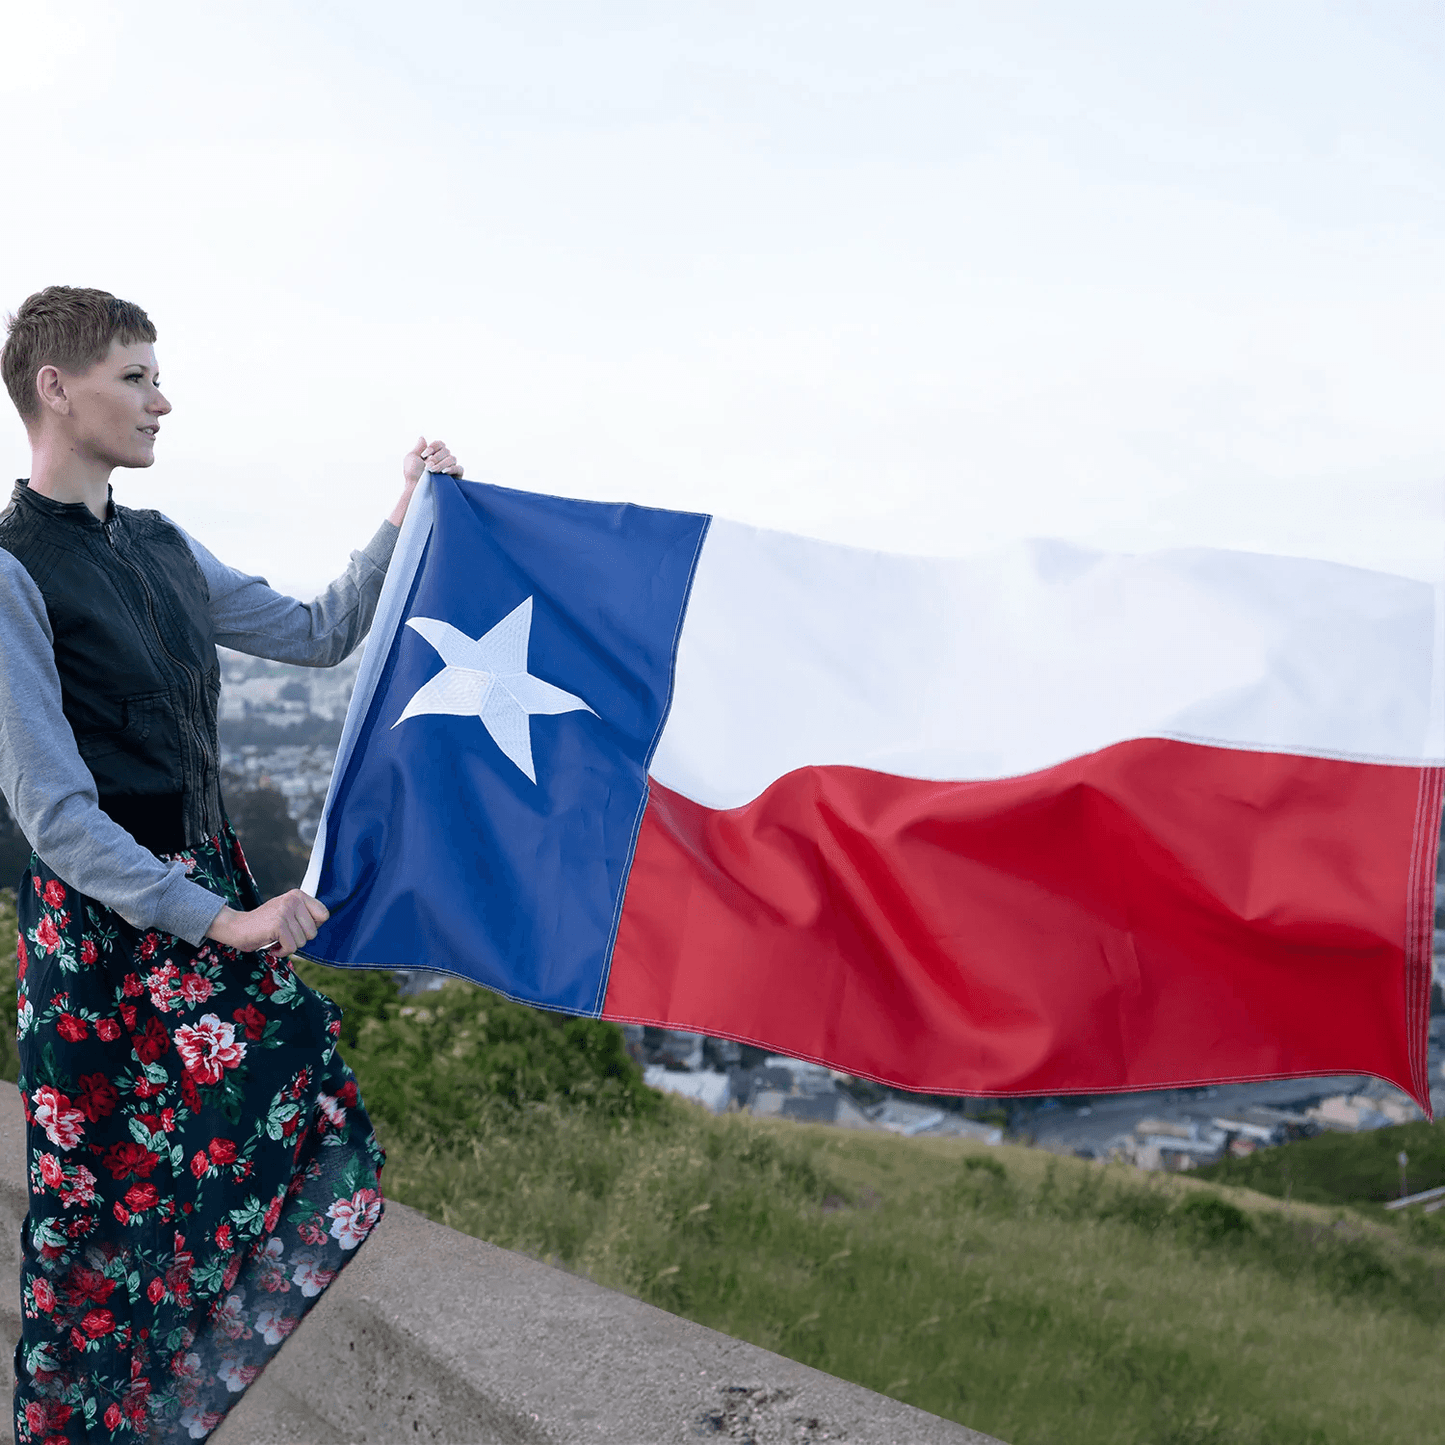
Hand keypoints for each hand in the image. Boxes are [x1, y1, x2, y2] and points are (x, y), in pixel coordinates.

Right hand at [206, 890, 329, 956]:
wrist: (235, 927)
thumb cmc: (263, 924)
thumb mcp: (287, 912)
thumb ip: (304, 914)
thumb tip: (324, 921)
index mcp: (298, 895)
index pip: (324, 915)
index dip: (312, 927)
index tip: (296, 928)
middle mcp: (293, 900)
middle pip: (313, 932)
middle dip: (298, 939)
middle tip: (282, 934)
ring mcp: (285, 911)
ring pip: (302, 942)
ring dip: (288, 946)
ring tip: (275, 938)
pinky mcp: (278, 924)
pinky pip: (291, 947)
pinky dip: (281, 952)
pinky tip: (271, 945)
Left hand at [392, 436, 463, 526]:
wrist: (416, 489)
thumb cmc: (412, 476)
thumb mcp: (411, 458)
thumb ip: (418, 447)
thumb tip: (423, 437)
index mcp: (434, 454)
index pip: (440, 444)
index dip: (433, 447)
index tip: (424, 456)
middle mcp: (443, 460)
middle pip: (446, 450)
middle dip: (436, 457)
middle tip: (428, 466)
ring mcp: (450, 468)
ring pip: (452, 458)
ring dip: (441, 463)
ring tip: (433, 471)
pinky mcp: (456, 477)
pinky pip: (460, 468)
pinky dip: (452, 468)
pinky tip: (444, 472)